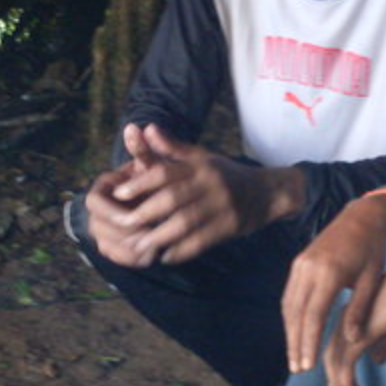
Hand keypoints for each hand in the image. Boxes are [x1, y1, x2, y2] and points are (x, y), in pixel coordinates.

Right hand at [83, 160, 160, 267]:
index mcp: (99, 190)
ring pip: (109, 246)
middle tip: (153, 235)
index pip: (94, 204)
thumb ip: (142, 150)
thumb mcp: (148, 165)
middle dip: (127, 233)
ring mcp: (100, 232)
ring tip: (158, 245)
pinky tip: (155, 254)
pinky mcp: (110, 247)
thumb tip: (134, 127)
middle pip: (101, 229)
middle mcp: (94, 213)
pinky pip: (117, 258)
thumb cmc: (151, 179)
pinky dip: (135, 259)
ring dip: (133, 248)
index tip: (137, 216)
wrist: (151, 198)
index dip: (114, 212)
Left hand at [106, 124, 292, 265]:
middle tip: (123, 226)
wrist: (268, 192)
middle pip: (172, 199)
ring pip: (186, 222)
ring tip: (140, 246)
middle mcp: (211, 183)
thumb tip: (146, 128)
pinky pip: (202, 241)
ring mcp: (222, 205)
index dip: (139, 183)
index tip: (118, 195)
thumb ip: (172, 148)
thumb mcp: (202, 157)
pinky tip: (166, 256)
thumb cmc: (226, 175)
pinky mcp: (231, 226)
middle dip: (145, 213)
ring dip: (160, 236)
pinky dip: (182, 250)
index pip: (165, 172)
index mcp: (200, 165)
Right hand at [282, 193, 385, 373]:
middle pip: (296, 314)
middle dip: (295, 344)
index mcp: (330, 273)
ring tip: (294, 356)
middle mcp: (309, 268)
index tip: (309, 366)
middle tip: (296, 369)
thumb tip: (354, 341)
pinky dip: (291, 316)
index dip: (309, 343)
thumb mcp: (372, 280)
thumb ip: (360, 309)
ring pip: (289, 305)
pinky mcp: (298, 262)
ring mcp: (300, 264)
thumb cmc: (373, 249)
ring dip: (289, 332)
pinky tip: (294, 332)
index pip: (314, 316)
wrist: (361, 216)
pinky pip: (290, 294)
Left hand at [322, 258, 385, 385]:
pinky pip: (346, 367)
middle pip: (332, 358)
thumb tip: (377, 360)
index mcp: (352, 318)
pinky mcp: (358, 337)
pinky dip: (346, 384)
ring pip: (335, 365)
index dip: (341, 370)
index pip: (339, 348)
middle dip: (336, 382)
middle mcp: (345, 323)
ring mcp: (350, 329)